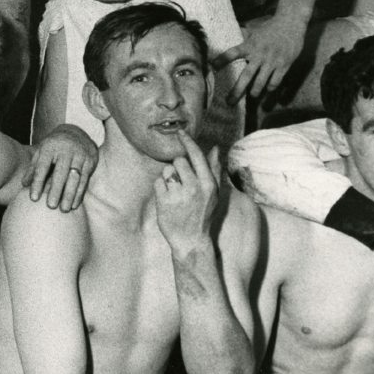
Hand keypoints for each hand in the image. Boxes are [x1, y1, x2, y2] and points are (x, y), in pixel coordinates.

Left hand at [24, 125, 97, 209]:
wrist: (76, 132)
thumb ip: (33, 167)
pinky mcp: (90, 160)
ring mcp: (80, 154)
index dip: (38, 183)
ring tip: (64, 209)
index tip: (34, 198)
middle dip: (56, 190)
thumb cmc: (53, 147)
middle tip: (50, 206)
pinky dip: (79, 193)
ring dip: (69, 195)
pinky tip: (74, 205)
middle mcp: (66, 149)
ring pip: (74, 177)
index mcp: (50, 147)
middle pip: (60, 172)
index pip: (42, 166)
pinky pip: (85, 179)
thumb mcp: (41, 152)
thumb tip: (24, 184)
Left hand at [151, 135, 219, 253]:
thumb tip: (215, 148)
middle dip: (177, 167)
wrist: (191, 240)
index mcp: (208, 184)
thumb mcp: (214, 193)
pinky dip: (161, 188)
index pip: (196, 155)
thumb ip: (214, 169)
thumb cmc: (203, 214)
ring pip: (167, 171)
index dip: (187, 141)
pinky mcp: (164, 202)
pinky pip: (158, 182)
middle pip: (178, 161)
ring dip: (169, 178)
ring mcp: (178, 195)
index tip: (180, 132)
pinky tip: (168, 200)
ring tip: (176, 193)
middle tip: (181, 183)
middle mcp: (194, 188)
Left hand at [211, 12, 308, 101]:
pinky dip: (271, 88)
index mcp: (250, 45)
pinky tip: (268, 90)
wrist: (291, 23)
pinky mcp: (284, 65)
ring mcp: (272, 61)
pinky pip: (275, 82)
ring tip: (252, 96)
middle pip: (246, 76)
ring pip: (261, 82)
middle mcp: (259, 55)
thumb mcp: (254, 32)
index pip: (233, 53)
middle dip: (237, 91)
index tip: (212, 67)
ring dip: (255, 91)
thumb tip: (230, 36)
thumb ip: (243, 38)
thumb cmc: (270, 28)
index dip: (222, 60)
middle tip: (229, 102)